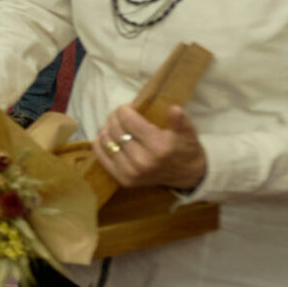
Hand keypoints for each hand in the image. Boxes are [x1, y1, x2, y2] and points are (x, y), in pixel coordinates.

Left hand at [93, 104, 207, 191]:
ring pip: (108, 142)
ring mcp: (132, 172)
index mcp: (158, 146)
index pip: (129, 121)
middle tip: (120, 114)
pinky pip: (103, 158)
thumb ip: (180, 120)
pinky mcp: (124, 180)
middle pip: (116, 130)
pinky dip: (99, 145)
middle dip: (115, 117)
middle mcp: (143, 161)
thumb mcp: (188, 132)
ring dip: (107, 129)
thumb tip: (174, 108)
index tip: (129, 107)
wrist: (188, 177)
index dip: (124, 110)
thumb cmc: (186, 150)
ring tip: (114, 124)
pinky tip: (103, 136)